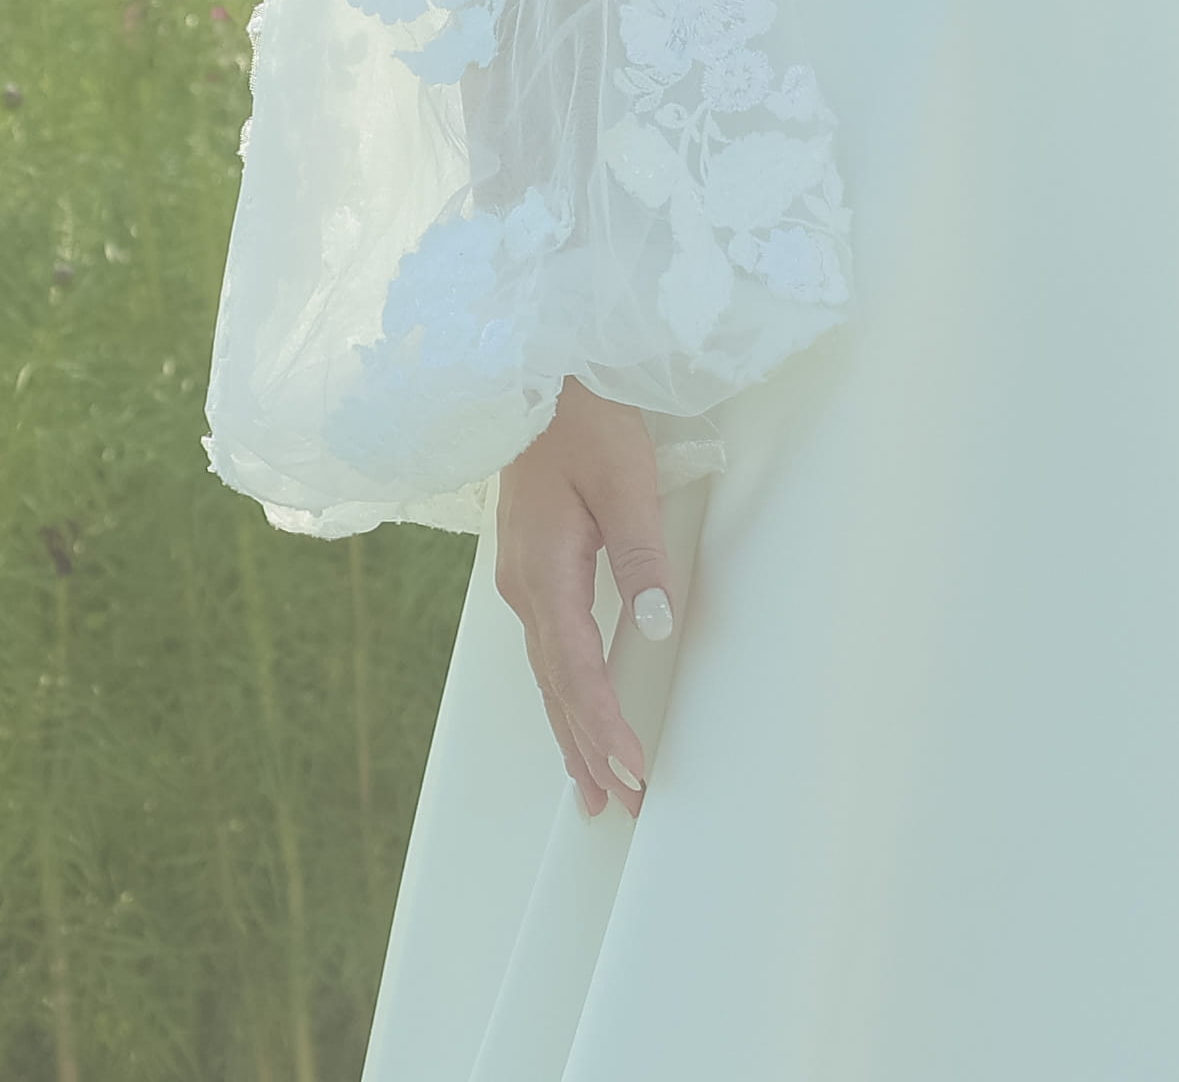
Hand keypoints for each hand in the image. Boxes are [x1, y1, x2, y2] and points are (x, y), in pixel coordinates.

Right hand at [493, 382, 676, 815]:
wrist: (534, 372)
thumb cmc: (585, 420)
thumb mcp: (625, 481)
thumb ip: (640, 554)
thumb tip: (656, 626)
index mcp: (544, 572)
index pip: (578, 670)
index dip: (605, 726)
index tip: (633, 770)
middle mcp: (524, 587)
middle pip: (556, 687)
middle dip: (586, 749)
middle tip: (618, 806)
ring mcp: (522, 579)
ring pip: (547, 674)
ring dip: (571, 730)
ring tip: (592, 786)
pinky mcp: (530, 567)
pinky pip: (546, 649)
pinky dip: (562, 691)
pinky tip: (574, 709)